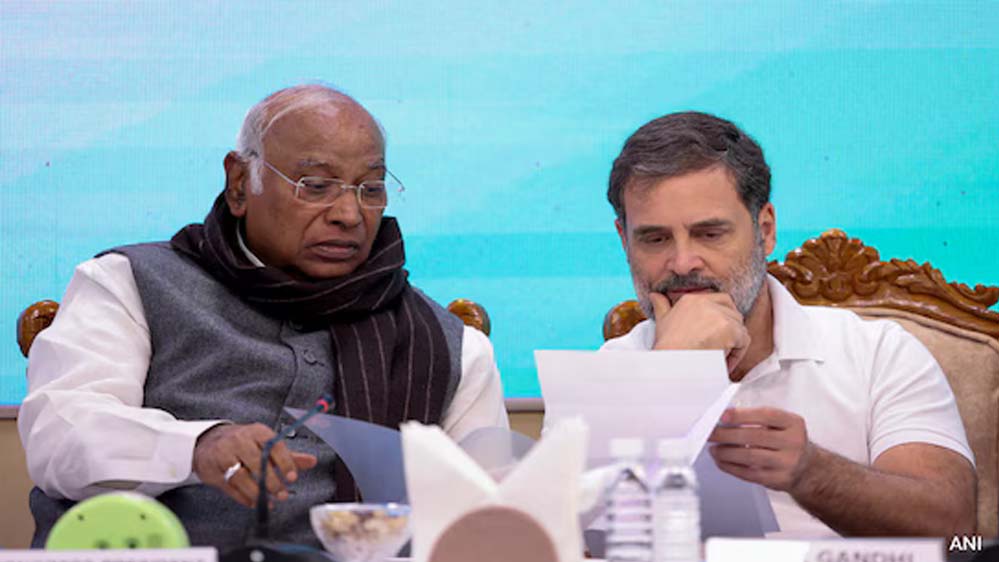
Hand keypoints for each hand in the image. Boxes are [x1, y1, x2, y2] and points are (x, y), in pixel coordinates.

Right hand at [193, 423, 317, 507]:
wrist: (208, 442)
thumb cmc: (243, 443)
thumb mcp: (266, 444)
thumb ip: (289, 455)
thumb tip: (312, 461)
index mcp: (256, 432)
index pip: (273, 446)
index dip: (285, 462)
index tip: (293, 477)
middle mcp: (239, 441)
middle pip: (257, 462)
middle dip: (272, 481)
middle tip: (283, 494)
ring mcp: (223, 455)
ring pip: (242, 477)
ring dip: (257, 492)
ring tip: (269, 501)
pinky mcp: (213, 471)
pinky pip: (230, 487)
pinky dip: (244, 497)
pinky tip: (254, 502)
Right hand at [650, 292, 749, 372]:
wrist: (670, 364)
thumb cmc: (666, 347)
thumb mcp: (662, 322)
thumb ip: (661, 306)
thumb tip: (654, 295)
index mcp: (692, 299)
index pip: (719, 300)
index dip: (722, 317)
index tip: (716, 335)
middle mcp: (706, 302)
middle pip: (733, 311)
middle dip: (731, 329)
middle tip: (721, 347)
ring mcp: (719, 315)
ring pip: (739, 327)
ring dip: (733, 344)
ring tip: (720, 358)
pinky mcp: (729, 329)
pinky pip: (743, 341)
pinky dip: (737, 354)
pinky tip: (723, 363)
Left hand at [707, 407, 814, 491]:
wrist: (807, 469)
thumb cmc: (786, 441)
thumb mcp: (781, 425)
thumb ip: (758, 419)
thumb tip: (724, 419)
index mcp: (793, 423)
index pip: (766, 415)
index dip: (742, 415)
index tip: (722, 416)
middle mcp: (793, 442)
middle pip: (754, 436)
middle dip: (726, 434)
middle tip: (709, 433)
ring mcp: (787, 463)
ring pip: (750, 456)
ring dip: (726, 452)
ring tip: (713, 449)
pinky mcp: (778, 479)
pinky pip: (749, 473)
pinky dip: (731, 467)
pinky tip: (721, 461)